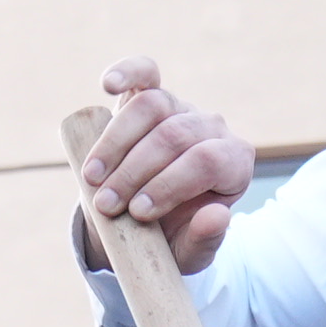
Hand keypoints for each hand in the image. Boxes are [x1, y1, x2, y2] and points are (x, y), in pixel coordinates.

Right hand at [81, 58, 255, 273]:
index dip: (170, 184)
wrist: (146, 224)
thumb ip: (205, 241)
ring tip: (92, 177)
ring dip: (116, 143)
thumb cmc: (173, 238)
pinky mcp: (151, 94)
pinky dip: (126, 73)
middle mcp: (211, 129)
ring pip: (152, 106)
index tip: (138, 212)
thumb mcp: (189, 253)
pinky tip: (108, 85)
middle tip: (107, 205)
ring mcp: (181, 108)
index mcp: (233, 164)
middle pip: (175, 135)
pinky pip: (144, 73)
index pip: (207, 161)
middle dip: (135, 171)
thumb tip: (217, 216)